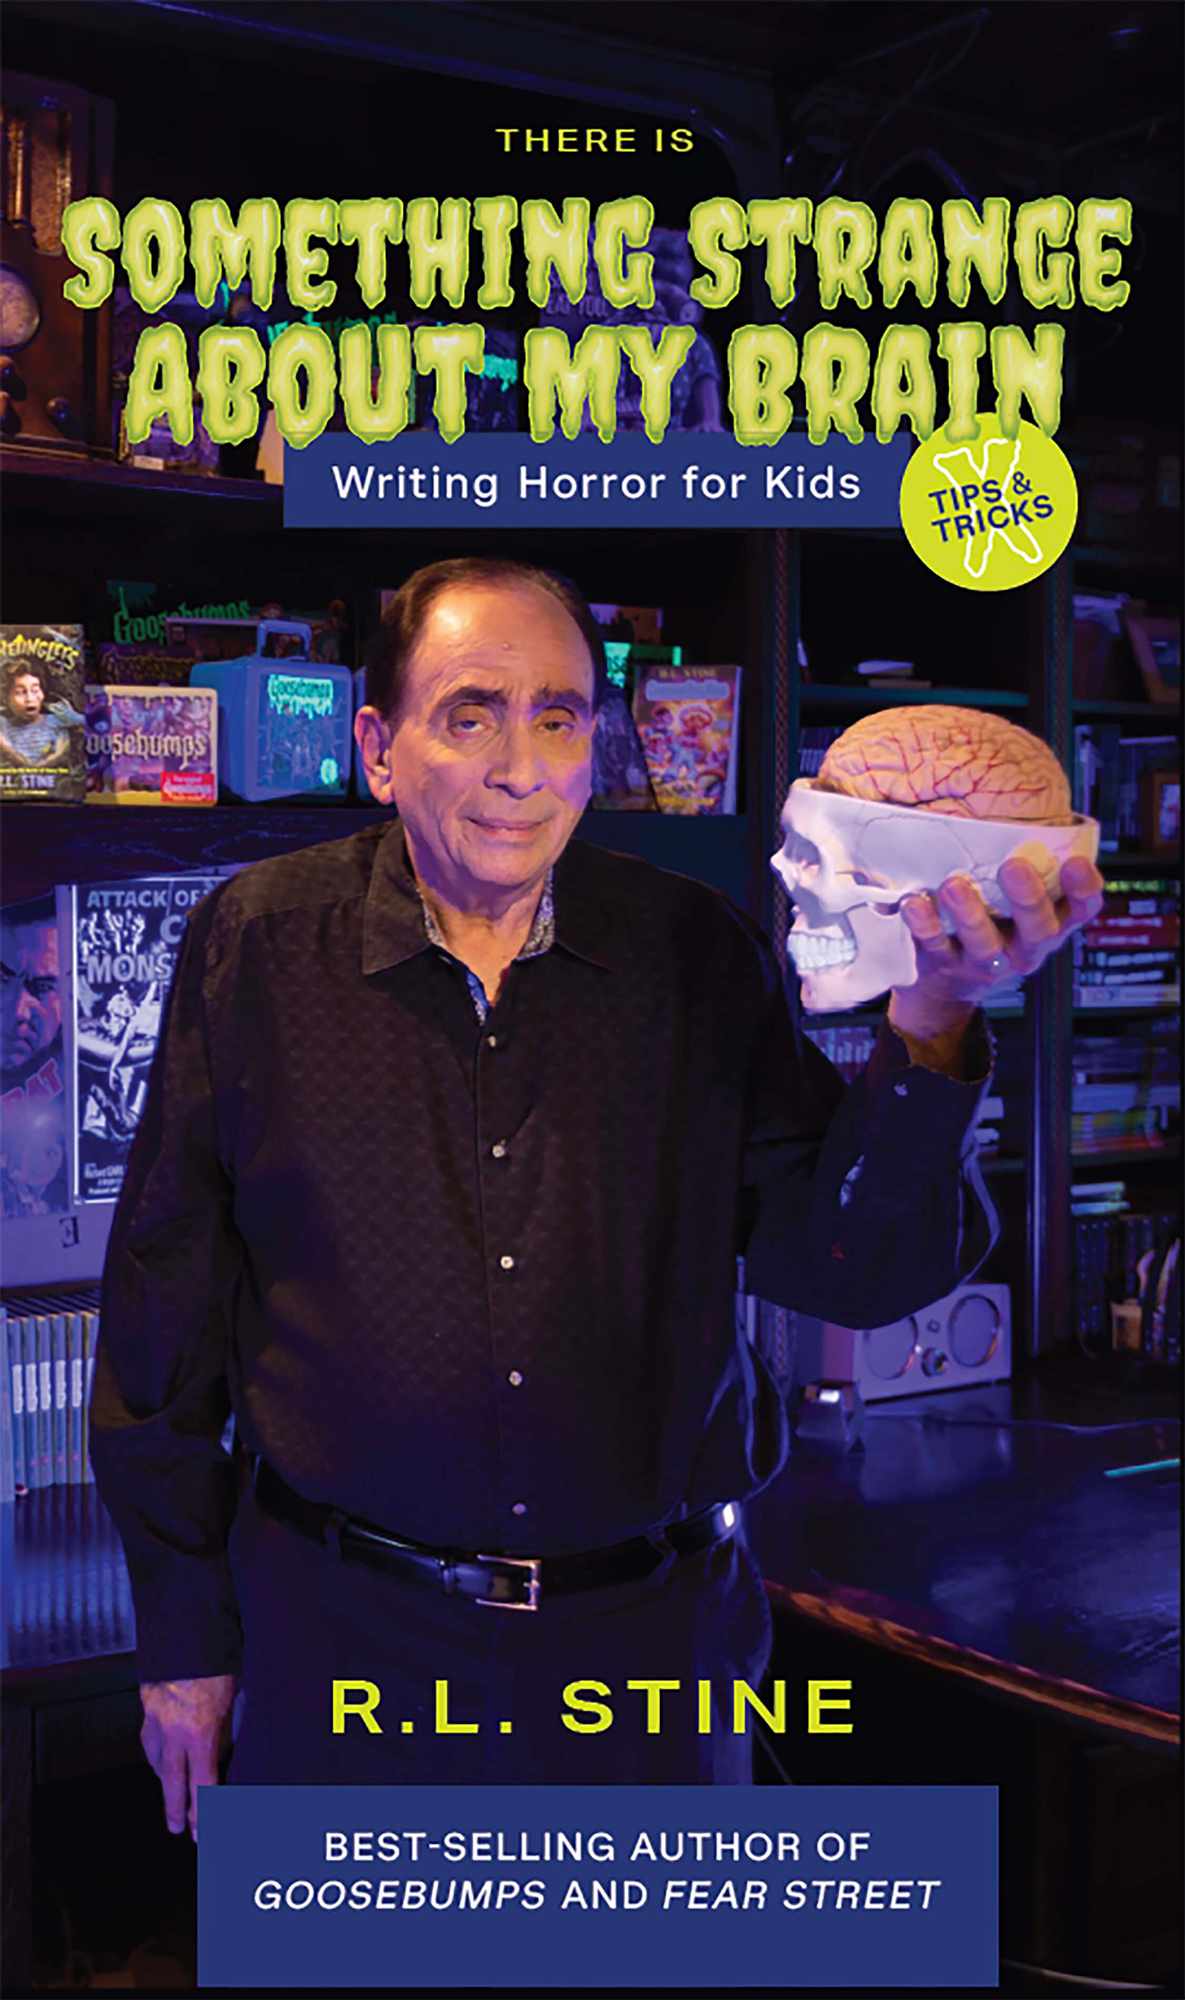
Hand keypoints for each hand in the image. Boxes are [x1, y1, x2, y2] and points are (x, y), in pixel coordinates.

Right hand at [140, 1674, 236, 1838]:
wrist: (184, 1627)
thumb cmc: (217, 1658)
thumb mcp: (234, 1697)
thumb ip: (227, 1730)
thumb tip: (225, 1754)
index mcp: (198, 1732)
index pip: (202, 1783)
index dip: (203, 1811)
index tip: (203, 1830)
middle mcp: (172, 1731)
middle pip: (171, 1781)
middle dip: (176, 1808)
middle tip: (177, 1829)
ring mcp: (155, 1718)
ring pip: (156, 1759)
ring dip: (164, 1779)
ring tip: (171, 1795)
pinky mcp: (146, 1704)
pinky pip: (149, 1737)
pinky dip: (155, 1751)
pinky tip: (160, 1756)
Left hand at [889, 855, 1104, 1049]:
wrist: (949, 986)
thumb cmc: (993, 927)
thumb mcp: (1019, 906)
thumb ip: (1028, 869)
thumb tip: (1022, 804)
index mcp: (1051, 924)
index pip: (1082, 909)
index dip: (1084, 888)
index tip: (1076, 863)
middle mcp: (1025, 947)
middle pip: (1037, 928)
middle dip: (1027, 898)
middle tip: (1014, 866)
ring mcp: (986, 961)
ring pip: (984, 943)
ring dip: (970, 914)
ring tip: (954, 886)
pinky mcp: (946, 965)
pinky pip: (936, 946)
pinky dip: (924, 925)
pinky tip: (915, 903)